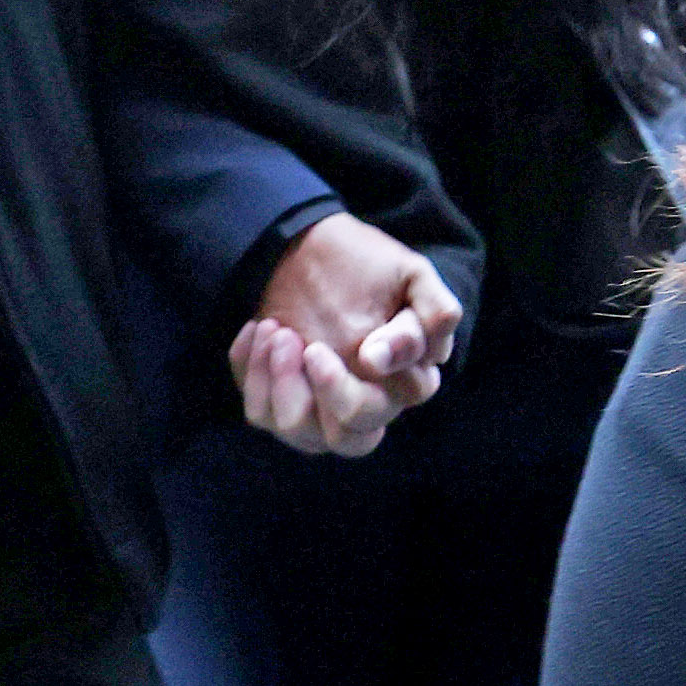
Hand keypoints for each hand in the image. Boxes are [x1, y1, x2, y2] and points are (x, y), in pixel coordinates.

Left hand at [230, 213, 461, 455]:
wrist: (308, 246)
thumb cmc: (366, 265)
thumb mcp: (412, 273)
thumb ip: (433, 313)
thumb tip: (403, 359)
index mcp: (404, 381)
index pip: (397, 404)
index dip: (378, 381)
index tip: (364, 348)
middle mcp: (363, 406)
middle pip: (351, 440)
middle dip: (328, 392)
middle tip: (305, 343)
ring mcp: (317, 411)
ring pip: (298, 432)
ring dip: (281, 383)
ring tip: (276, 330)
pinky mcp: (277, 402)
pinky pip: (259, 413)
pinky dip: (252, 371)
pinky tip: (259, 328)